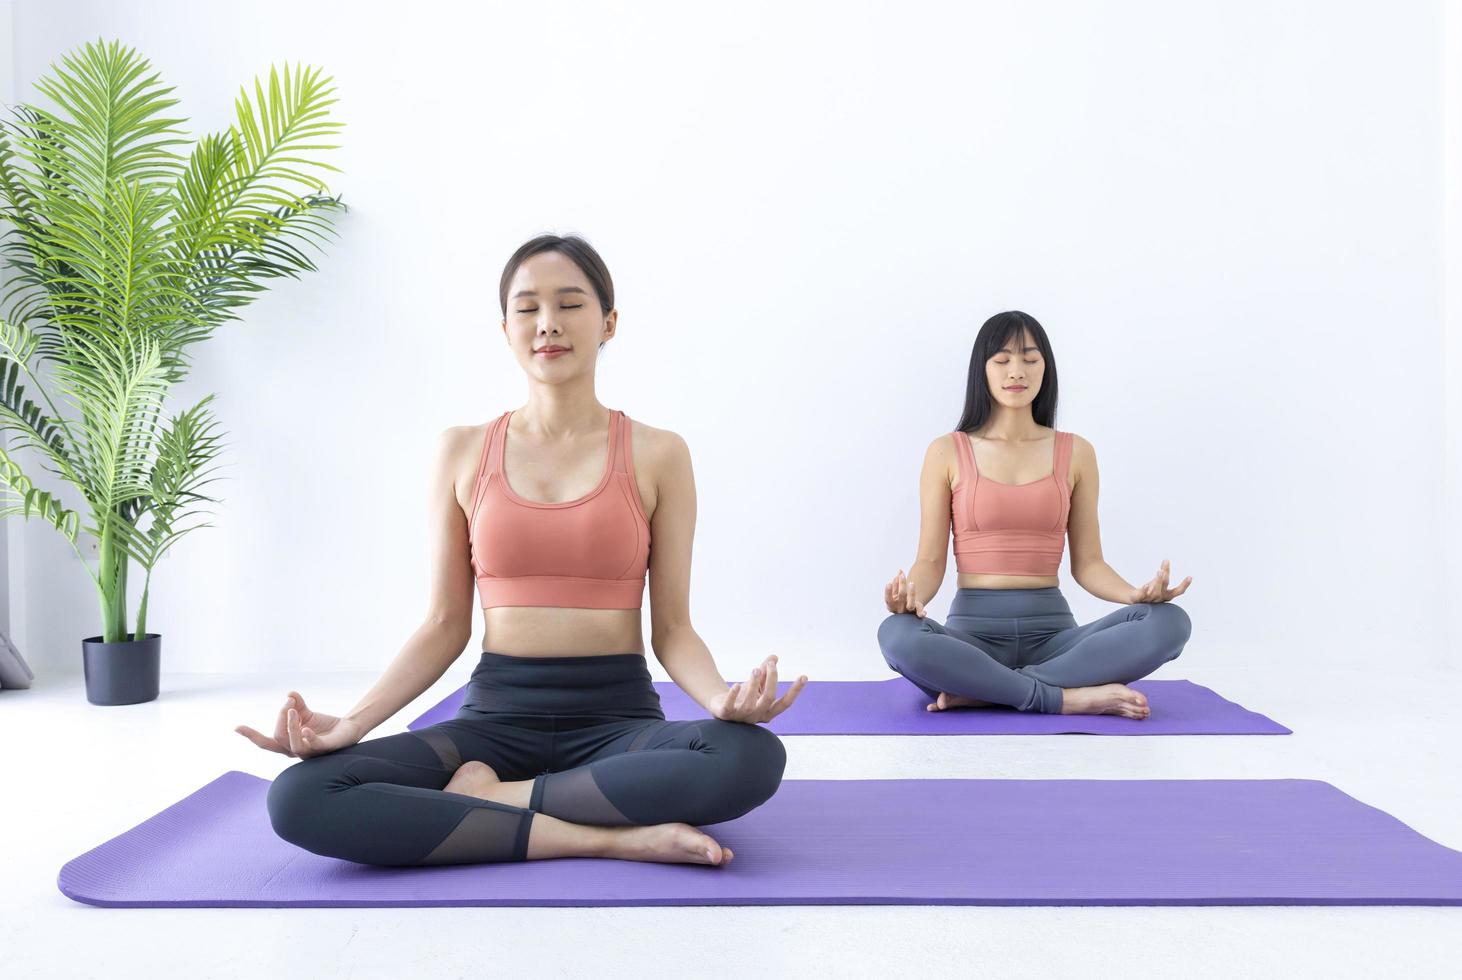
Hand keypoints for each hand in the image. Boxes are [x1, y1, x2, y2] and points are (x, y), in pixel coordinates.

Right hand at [235, 691, 364, 758]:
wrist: (347, 729)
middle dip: (280, 717)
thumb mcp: (306, 712)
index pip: (266, 742)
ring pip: (293, 745)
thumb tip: (289, 694)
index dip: (251, 735)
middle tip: (289, 703)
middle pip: (279, 738)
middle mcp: (296, 750)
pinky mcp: (325, 749)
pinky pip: (314, 746)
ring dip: (291, 726)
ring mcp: (310, 752)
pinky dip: (308, 737)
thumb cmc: (323, 725)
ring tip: (294, 710)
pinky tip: (307, 728)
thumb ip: (296, 704)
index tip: (236, 727)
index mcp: (288, 742)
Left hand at [709, 654, 807, 723]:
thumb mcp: (756, 683)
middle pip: (768, 699)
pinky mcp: (725, 714)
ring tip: (755, 669)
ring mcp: (741, 717)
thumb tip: (774, 656)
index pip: (785, 703)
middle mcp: (757, 716)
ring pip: (750, 702)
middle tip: (771, 664)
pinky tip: (737, 684)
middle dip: (771, 680)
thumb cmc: (743, 695)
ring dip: (754, 684)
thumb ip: (765, 672)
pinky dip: (733, 695)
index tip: (804, 676)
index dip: (795, 691)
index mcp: (768, 711)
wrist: (721, 706)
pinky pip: (729, 706)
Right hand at [884, 568, 925, 616]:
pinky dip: (921, 613)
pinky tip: (924, 612)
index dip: (888, 592)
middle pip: (901, 597)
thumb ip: (897, 582)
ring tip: (911, 583)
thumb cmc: (900, 598)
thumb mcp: (897, 591)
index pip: (888, 599)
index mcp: (891, 605)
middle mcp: (899, 610)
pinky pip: (919, 612)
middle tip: (902, 575)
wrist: (907, 610)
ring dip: (911, 593)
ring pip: (910, 604)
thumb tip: (900, 570)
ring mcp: (908, 612)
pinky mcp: (916, 612)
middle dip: (901, 584)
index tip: (888, 583)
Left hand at [1128, 559, 1191, 603]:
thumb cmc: (1150, 591)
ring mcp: (1149, 600)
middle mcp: (1159, 598)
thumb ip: (1163, 573)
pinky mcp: (1138, 599)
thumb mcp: (1158, 582)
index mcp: (1166, 595)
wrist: (1134, 600)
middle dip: (1165, 578)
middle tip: (1165, 568)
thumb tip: (1166, 560)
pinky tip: (1146, 585)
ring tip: (1159, 571)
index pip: (1178, 591)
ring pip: (1154, 592)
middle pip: (1163, 588)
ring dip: (1158, 582)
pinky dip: (1144, 591)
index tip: (1190, 576)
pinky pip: (1141, 596)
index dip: (1184, 585)